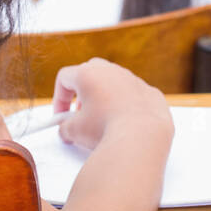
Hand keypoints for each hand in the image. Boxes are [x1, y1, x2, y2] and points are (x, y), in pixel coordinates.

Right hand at [52, 58, 172, 150]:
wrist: (141, 139)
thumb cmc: (106, 130)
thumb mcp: (74, 131)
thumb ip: (65, 127)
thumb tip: (67, 129)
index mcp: (88, 74)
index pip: (65, 78)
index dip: (59, 98)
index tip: (61, 117)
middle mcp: (111, 71)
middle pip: (90, 73)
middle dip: (83, 94)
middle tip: (81, 115)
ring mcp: (133, 80)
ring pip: (114, 83)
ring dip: (106, 99)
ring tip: (104, 122)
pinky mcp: (150, 93)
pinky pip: (135, 96)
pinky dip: (128, 107)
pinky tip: (126, 125)